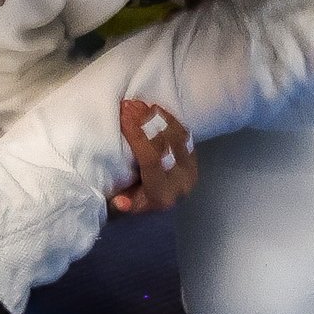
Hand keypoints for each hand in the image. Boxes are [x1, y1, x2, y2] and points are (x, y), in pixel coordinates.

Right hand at [111, 98, 196, 213]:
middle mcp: (181, 180)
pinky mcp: (193, 156)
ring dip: (156, 117)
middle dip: (145, 122)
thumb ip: (123, 206)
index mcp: (163, 195)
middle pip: (165, 145)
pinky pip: (183, 133)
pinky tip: (154, 108)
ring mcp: (190, 167)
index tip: (123, 119)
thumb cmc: (135, 204)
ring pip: (175, 136)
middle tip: (127, 106)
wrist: (160, 202)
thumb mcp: (125, 209)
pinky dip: (168, 119)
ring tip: (137, 104)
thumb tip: (120, 201)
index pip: (152, 161)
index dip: (138, 138)